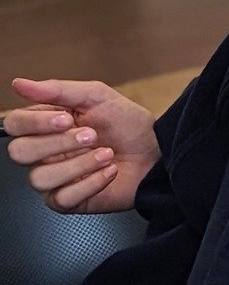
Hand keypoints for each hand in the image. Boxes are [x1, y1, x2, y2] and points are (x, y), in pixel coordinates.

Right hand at [5, 78, 159, 212]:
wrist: (157, 152)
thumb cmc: (128, 124)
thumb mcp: (98, 97)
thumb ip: (58, 90)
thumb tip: (20, 84)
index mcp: (46, 126)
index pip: (14, 124)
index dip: (34, 123)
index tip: (67, 119)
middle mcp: (45, 153)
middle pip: (19, 152)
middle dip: (56, 143)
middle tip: (91, 135)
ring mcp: (55, 178)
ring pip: (39, 178)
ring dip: (78, 165)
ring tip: (106, 154)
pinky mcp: (69, 200)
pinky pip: (61, 199)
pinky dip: (90, 183)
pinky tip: (109, 172)